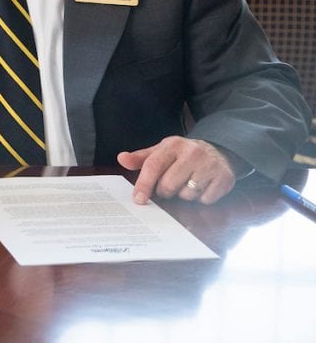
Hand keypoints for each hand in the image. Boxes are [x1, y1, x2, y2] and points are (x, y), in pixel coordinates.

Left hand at [117, 136, 236, 204]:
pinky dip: (201, 198)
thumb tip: (121, 158)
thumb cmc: (183, 154)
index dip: (144, 184)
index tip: (138, 199)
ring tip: (188, 182)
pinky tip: (202, 186)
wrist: (217, 151)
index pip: (153, 166)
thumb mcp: (161, 151)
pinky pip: (205, 200)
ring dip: (184, 195)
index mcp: (173, 145)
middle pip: (168, 185)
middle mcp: (193, 153)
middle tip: (171, 184)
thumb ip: (141, 158)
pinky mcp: (225, 179)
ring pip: (187, 195)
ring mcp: (210, 166)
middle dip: (165, 191)